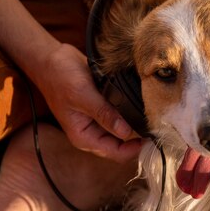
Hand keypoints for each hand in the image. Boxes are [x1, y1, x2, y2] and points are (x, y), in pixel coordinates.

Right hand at [34, 43, 142, 161]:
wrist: (51, 58)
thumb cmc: (60, 77)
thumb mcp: (83, 96)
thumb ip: (104, 114)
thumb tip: (126, 132)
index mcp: (84, 137)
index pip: (115, 153)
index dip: (134, 149)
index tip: (151, 137)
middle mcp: (92, 132)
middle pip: (122, 145)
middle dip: (138, 138)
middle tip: (157, 125)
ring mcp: (98, 120)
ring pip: (124, 130)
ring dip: (136, 124)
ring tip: (152, 115)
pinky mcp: (103, 107)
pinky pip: (121, 116)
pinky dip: (131, 112)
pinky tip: (143, 104)